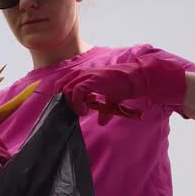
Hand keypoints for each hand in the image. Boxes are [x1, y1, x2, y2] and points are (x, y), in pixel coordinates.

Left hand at [52, 54, 186, 124]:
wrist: (135, 79)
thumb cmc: (123, 87)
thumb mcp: (110, 100)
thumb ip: (103, 110)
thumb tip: (101, 122)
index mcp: (83, 75)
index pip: (62, 84)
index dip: (61, 98)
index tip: (67, 110)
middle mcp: (82, 73)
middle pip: (60, 86)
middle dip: (62, 101)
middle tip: (72, 112)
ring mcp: (86, 76)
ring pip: (66, 89)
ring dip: (71, 104)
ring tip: (81, 112)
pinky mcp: (92, 80)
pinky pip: (76, 92)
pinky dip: (77, 103)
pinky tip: (84, 111)